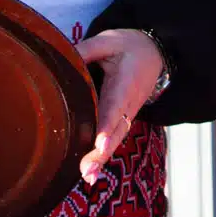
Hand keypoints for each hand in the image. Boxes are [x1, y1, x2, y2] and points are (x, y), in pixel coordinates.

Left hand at [76, 29, 164, 185]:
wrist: (156, 53)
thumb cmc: (130, 46)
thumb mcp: (108, 41)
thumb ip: (86, 50)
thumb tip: (59, 60)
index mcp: (125, 83)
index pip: (115, 107)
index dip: (107, 126)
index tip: (100, 143)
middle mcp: (129, 103)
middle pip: (116, 131)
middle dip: (102, 153)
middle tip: (87, 171)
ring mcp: (128, 114)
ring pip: (116, 139)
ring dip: (102, 158)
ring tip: (87, 176)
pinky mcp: (123, 119)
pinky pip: (114, 138)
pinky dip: (104, 155)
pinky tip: (91, 172)